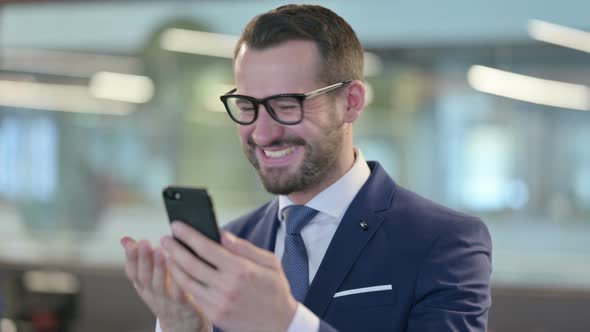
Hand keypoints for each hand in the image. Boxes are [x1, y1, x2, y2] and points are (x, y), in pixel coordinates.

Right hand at [121, 237, 206, 331]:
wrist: (182, 326)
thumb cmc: (166, 296)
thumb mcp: (149, 279)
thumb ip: (139, 259)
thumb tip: (124, 239)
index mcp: (144, 286)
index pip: (133, 272)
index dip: (131, 258)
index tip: (132, 243)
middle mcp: (153, 293)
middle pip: (145, 277)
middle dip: (143, 259)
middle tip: (144, 243)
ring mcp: (167, 300)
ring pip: (160, 285)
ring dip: (158, 268)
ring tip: (160, 251)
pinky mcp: (184, 305)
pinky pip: (180, 293)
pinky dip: (178, 281)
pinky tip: (180, 268)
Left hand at [162, 222, 297, 331]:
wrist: (279, 324)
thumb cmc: (275, 290)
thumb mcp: (270, 263)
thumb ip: (245, 248)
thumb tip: (222, 235)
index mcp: (241, 270)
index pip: (206, 248)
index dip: (188, 235)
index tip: (177, 226)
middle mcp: (227, 286)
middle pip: (191, 264)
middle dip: (174, 248)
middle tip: (165, 239)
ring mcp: (219, 303)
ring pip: (187, 281)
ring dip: (174, 266)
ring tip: (168, 255)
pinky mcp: (215, 314)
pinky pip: (193, 295)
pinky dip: (183, 282)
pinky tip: (180, 273)